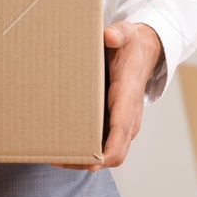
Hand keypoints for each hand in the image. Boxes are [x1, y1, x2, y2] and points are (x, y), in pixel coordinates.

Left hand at [53, 21, 162, 172]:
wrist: (142, 53)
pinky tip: (63, 148)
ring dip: (84, 160)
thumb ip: (119, 33)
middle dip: (88, 161)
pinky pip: (104, 146)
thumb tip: (109, 36)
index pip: (122, 131)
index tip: (91, 163)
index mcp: (128, 98)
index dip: (108, 151)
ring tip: (54, 158)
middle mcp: (129, 118)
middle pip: (114, 153)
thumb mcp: (126, 34)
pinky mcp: (115, 124)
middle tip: (58, 159)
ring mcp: (123, 124)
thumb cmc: (130, 46)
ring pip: (108, 154)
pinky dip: (87, 152)